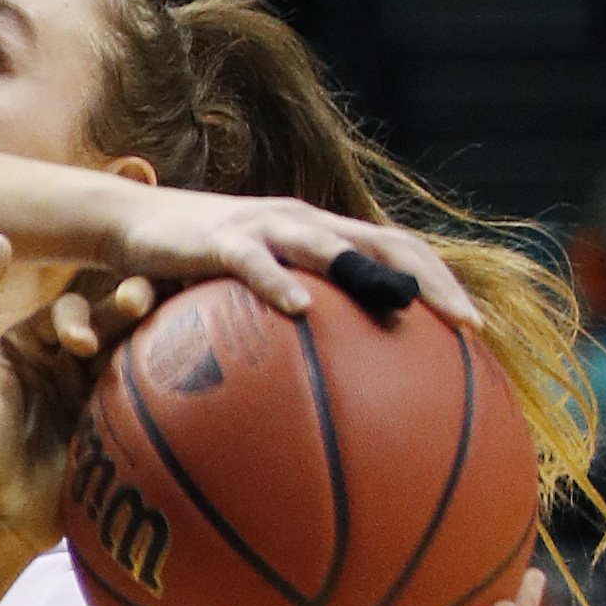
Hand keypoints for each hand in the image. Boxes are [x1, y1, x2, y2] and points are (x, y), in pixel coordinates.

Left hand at [0, 239, 156, 553]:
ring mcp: (96, 396)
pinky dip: (169, 379)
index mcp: (28, 343)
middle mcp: (66, 363)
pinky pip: (152, 396)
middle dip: (131, 309)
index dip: (80, 316)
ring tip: (179, 326)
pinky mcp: (120, 430)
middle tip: (147, 303)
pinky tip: (191, 365)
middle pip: (111, 323)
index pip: (68, 309)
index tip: (80, 345)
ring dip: (156, 338)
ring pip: (136, 353)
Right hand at [95, 186, 479, 330]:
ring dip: (368, 272)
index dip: (442, 282)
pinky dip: (281, 283)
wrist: (130, 222)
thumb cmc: (194, 268)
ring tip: (402, 303)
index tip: (475, 328)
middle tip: (465, 324)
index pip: (398, 249)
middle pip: (383, 244)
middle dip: (430, 281)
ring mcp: (264, 227)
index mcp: (322, 234)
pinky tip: (301, 310)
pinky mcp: (219, 238)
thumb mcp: (250, 291)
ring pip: (328, 243)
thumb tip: (326, 383)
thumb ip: (288, 322)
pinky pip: (255, 263)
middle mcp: (305, 222)